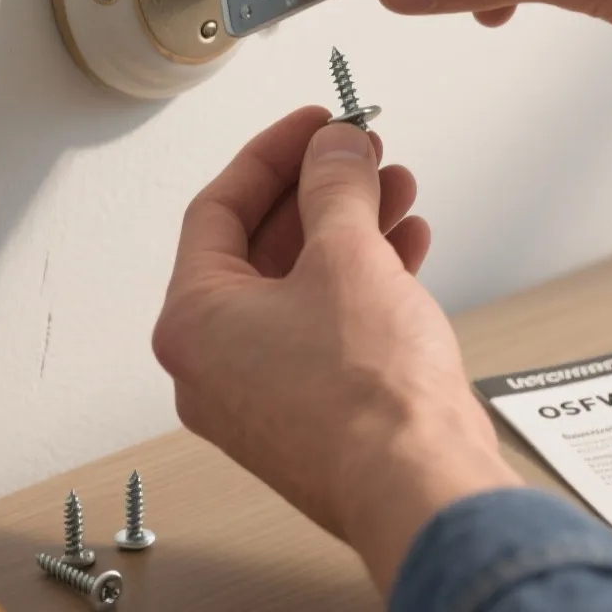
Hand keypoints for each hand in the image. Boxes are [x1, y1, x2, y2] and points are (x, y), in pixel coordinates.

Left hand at [153, 108, 519, 590]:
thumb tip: (333, 148)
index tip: (315, 124)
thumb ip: (335, 186)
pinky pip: (326, 328)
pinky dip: (362, 282)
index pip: (218, 208)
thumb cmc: (367, 399)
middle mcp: (215, 364)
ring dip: (350, 230)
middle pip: (261, 246)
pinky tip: (407, 246)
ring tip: (397, 190)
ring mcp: (263, 395)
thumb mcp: (347, 256)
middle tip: (361, 152)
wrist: (419, 487)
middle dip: (320, 190)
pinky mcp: (311, 415)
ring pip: (300, 286)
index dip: (272, 154)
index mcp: (193, 322)